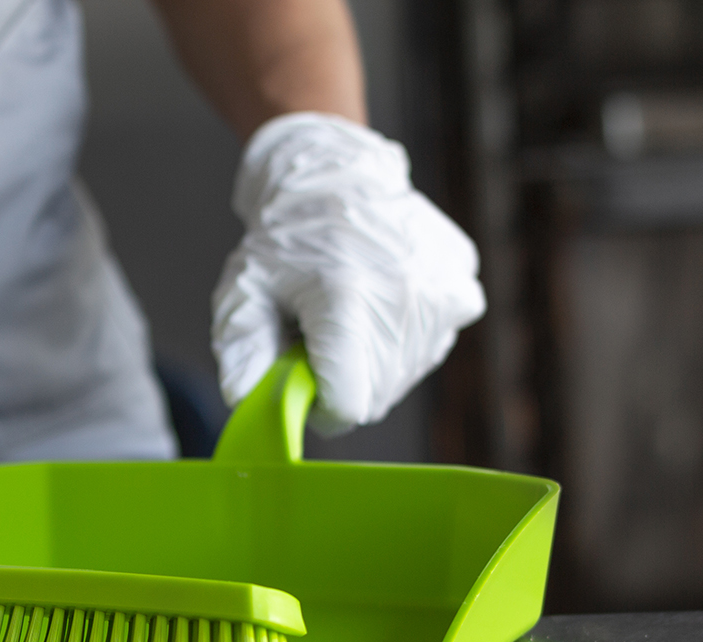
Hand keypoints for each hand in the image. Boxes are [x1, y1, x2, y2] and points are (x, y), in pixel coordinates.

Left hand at [211, 113, 485, 435]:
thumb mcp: (245, 289)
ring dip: (373, 358)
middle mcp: (405, 298)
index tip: (305, 378)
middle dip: (343, 380)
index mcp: (347, 298)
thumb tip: (241, 398)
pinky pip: (429, 342)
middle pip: (377, 396)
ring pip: (405, 374)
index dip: (321, 405)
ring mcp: (442, 294)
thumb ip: (240, 349)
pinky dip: (402, 333)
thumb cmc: (286, 237)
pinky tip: (381, 294)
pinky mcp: (463, 288)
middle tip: (320, 334)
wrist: (337, 175)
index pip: (349, 404)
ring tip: (351, 308)